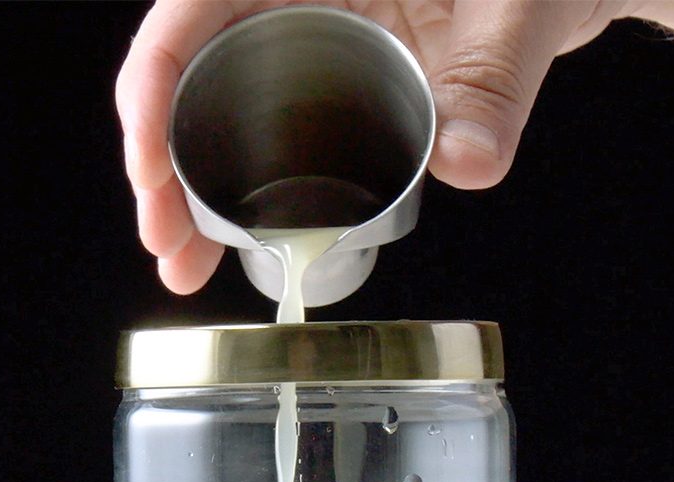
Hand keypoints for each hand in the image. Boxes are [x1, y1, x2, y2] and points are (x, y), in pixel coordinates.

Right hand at [117, 1, 631, 292]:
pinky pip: (257, 127)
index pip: (192, 5)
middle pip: (186, 65)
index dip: (153, 83)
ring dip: (187, 186)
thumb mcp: (521, 9)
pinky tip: (222, 244)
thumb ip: (495, 80)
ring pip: (212, 103)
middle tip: (165, 244)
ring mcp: (300, 32)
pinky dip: (233, 186)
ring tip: (182, 264)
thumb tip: (468, 163)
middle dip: (160, 159)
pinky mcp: (321, 77)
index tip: (151, 165)